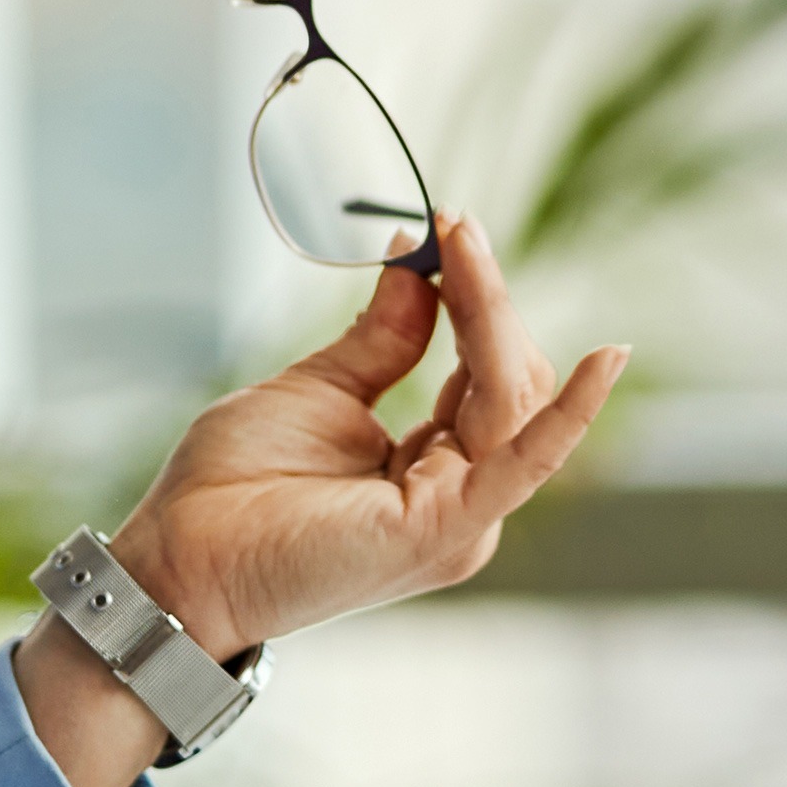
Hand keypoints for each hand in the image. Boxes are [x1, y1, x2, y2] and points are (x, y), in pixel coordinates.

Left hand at [13, 214, 625, 786]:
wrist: (179, 558)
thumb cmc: (235, 489)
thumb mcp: (318, 391)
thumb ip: (382, 339)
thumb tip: (418, 264)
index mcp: (435, 472)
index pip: (486, 374)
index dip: (476, 298)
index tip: (450, 229)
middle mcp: (461, 500)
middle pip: (509, 381)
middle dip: (486, 297)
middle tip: (453, 227)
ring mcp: (459, 520)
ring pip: (510, 399)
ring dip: (492, 313)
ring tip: (462, 245)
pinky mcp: (444, 530)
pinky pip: (525, 463)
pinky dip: (570, 413)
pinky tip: (607, 360)